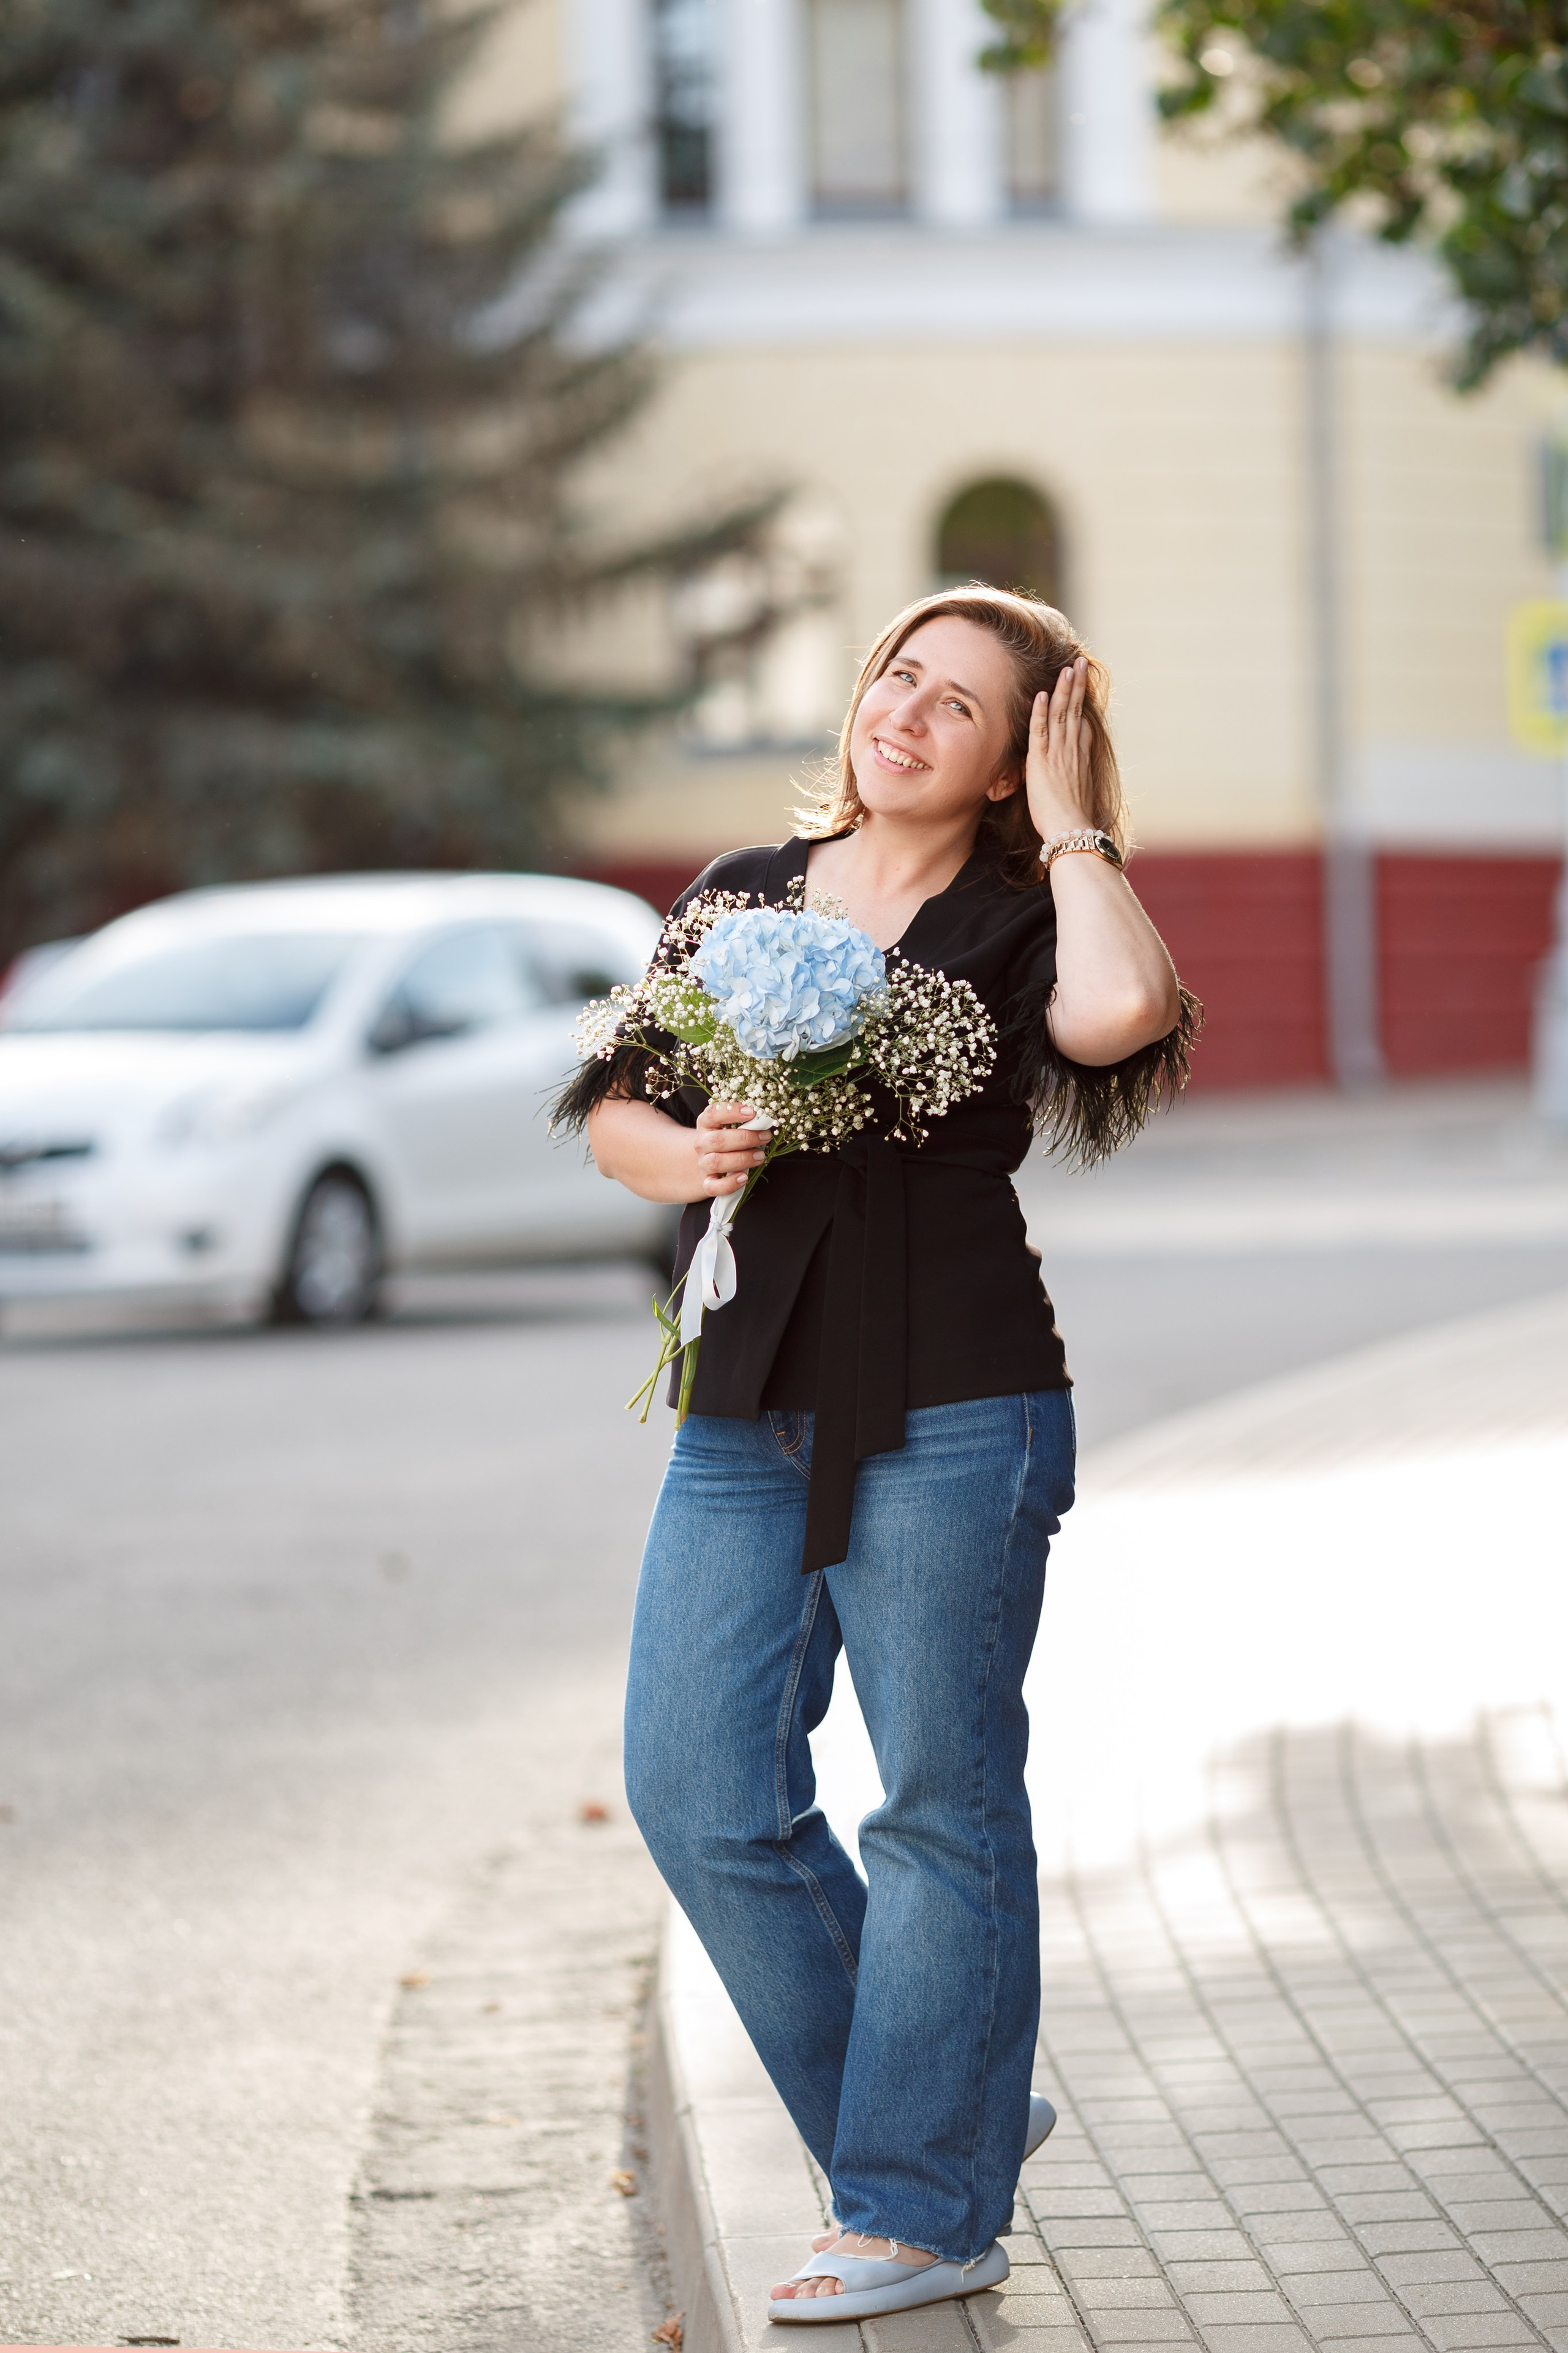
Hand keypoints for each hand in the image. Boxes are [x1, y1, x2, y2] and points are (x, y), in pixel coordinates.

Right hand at [692, 1101, 767, 1197]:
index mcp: (707, 1124)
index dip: (732, 1111)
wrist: (709, 1163)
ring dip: (742, 1159)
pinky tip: (744, 1177)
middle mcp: (702, 1143)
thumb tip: (765, 1119)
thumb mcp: (731, 1127)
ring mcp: (703, 1164)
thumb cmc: (727, 1141)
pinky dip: (730, 1183)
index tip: (752, 1112)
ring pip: (716, 1162)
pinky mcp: (707, 1183)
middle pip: (717, 1140)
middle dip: (745, 1138)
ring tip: (760, 1156)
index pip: (713, 1113)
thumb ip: (744, 1122)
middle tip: (765, 1137)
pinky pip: (714, 1186)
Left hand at [1025, 656, 1094, 840]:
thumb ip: (1075, 782)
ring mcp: (1058, 754)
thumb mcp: (1078, 796)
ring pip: (1061, 714)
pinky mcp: (1041, 761)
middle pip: (1074, 710)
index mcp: (1080, 759)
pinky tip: (1041, 693)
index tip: (1082, 684)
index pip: (1081, 724)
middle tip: (1080, 662)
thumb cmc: (1073, 821)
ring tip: (1068, 667)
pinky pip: (1040, 730)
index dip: (1082, 703)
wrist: (1072, 830)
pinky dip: (1041, 711)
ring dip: (1063, 689)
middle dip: (1077, 685)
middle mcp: (1072, 751)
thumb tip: (1075, 780)